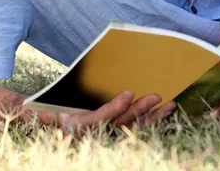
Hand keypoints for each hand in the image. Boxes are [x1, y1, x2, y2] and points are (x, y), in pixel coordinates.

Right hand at [58, 91, 175, 136]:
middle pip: (120, 125)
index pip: (98, 120)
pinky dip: (149, 120)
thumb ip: (72, 98)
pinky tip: (161, 112)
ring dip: (152, 117)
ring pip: (132, 129)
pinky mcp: (115, 133)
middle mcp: (92, 135)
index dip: (113, 108)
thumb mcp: (58, 102)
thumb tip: (76, 84)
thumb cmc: (55, 106)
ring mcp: (105, 135)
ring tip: (169, 105)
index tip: (128, 94)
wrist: (50, 121)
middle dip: (140, 111)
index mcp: (76, 127)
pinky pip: (134, 128)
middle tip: (156, 96)